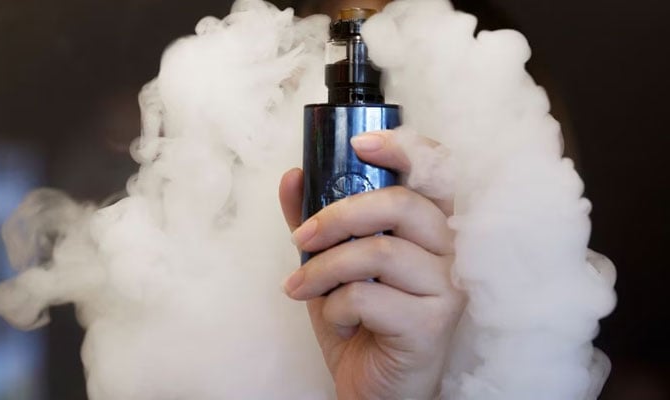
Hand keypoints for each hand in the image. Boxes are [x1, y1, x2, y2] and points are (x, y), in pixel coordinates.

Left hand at [279, 130, 463, 399]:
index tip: (358, 145)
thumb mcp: (331, 266)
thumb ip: (316, 223)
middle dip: (338, 215)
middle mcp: (451, 252)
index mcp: (432, 229)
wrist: (374, 387)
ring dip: (324, 268)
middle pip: (402, 204)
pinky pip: (370, 296)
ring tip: (299, 286)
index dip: (405, 148)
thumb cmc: (361, 322)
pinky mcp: (433, 323)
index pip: (437, 172)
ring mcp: (448, 288)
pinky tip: (334, 319)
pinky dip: (336, 305)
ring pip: (379, 251)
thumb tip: (292, 177)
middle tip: (301, 235)